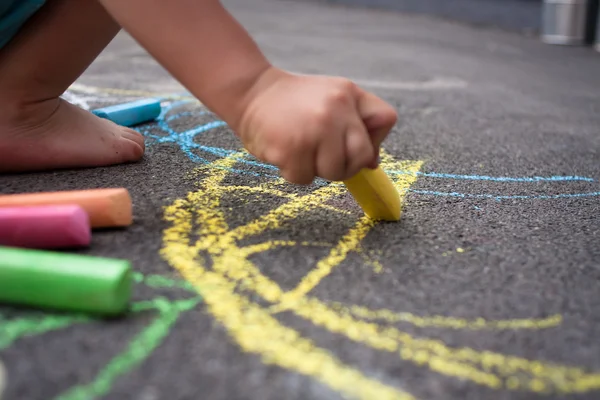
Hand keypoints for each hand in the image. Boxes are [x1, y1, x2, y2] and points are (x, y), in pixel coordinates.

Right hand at [234, 68, 397, 183]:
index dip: (371, 135)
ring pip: (332, 173)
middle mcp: (333, 111)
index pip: (385, 120)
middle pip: (359, 158)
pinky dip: (294, 172)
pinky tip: (284, 151)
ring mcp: (312, 132)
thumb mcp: (335, 95)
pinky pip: (304, 178)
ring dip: (316, 168)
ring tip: (300, 148)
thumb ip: (361, 122)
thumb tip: (372, 163)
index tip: (349, 140)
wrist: (249, 92)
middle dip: (344, 163)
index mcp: (348, 95)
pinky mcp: (290, 150)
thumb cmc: (296, 100)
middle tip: (322, 152)